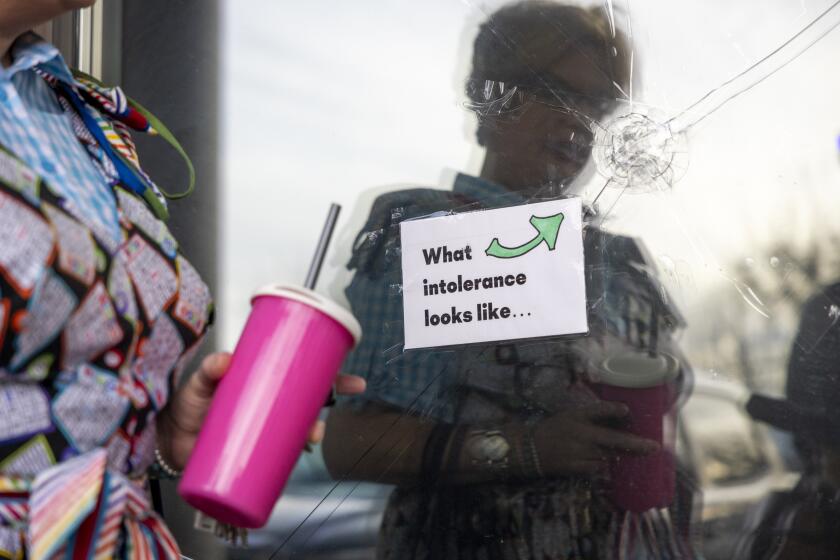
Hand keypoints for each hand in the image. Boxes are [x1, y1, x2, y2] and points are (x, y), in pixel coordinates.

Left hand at [156, 352, 366, 469]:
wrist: (165, 437)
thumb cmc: (186, 404)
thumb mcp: (199, 383)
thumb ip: (210, 370)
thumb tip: (224, 360)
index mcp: (265, 383)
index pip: (305, 377)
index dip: (333, 379)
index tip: (354, 383)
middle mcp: (270, 406)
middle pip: (309, 406)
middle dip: (327, 413)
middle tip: (322, 421)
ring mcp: (264, 431)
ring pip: (299, 433)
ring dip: (310, 438)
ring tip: (309, 439)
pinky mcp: (254, 453)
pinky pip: (280, 459)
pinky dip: (291, 462)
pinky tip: (295, 463)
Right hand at [531, 400, 659, 475]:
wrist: (531, 450)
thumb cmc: (554, 429)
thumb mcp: (570, 415)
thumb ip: (593, 415)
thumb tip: (622, 414)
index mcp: (577, 417)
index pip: (600, 410)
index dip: (615, 409)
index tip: (628, 410)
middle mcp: (581, 434)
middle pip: (614, 439)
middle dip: (636, 444)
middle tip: (654, 447)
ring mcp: (580, 452)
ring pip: (608, 455)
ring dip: (620, 455)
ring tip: (633, 452)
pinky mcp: (578, 468)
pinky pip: (599, 467)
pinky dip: (604, 465)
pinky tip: (604, 461)